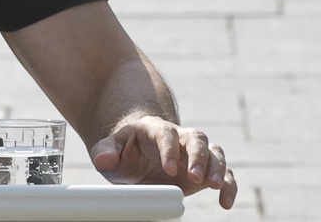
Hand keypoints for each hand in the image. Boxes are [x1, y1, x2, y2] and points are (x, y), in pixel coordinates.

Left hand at [90, 116, 236, 208]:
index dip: (169, 149)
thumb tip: (102, 160)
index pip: (166, 133)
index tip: (169, 169)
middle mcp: (179, 137)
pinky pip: (225, 173)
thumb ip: (105, 153)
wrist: (136, 156)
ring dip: (218, 168)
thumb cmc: (123, 152)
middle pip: (196, 137)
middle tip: (194, 178)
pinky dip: (229, 185)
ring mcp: (194, 152)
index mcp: (154, 129)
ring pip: (214, 152)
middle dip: (198, 156)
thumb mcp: (110, 151)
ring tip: (215, 187)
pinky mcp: (205, 169)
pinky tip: (225, 202)